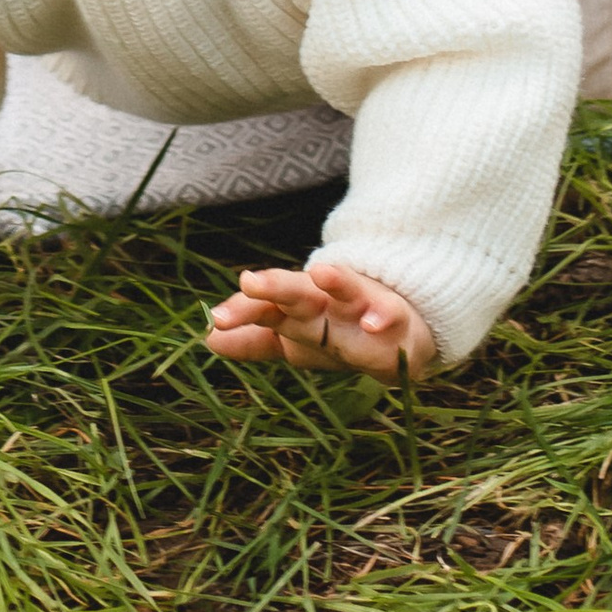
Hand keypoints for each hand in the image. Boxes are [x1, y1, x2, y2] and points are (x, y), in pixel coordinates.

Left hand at [204, 254, 438, 379]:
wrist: (402, 334)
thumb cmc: (340, 332)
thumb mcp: (296, 341)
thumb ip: (256, 340)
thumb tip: (209, 340)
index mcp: (299, 312)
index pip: (266, 308)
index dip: (243, 312)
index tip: (215, 319)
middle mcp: (327, 305)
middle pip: (299, 294)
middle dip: (277, 288)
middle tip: (250, 281)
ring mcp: (361, 308)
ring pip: (346, 292)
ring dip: (336, 281)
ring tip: (320, 271)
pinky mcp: (394, 318)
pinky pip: (389, 317)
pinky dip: (382, 317)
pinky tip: (373, 323)